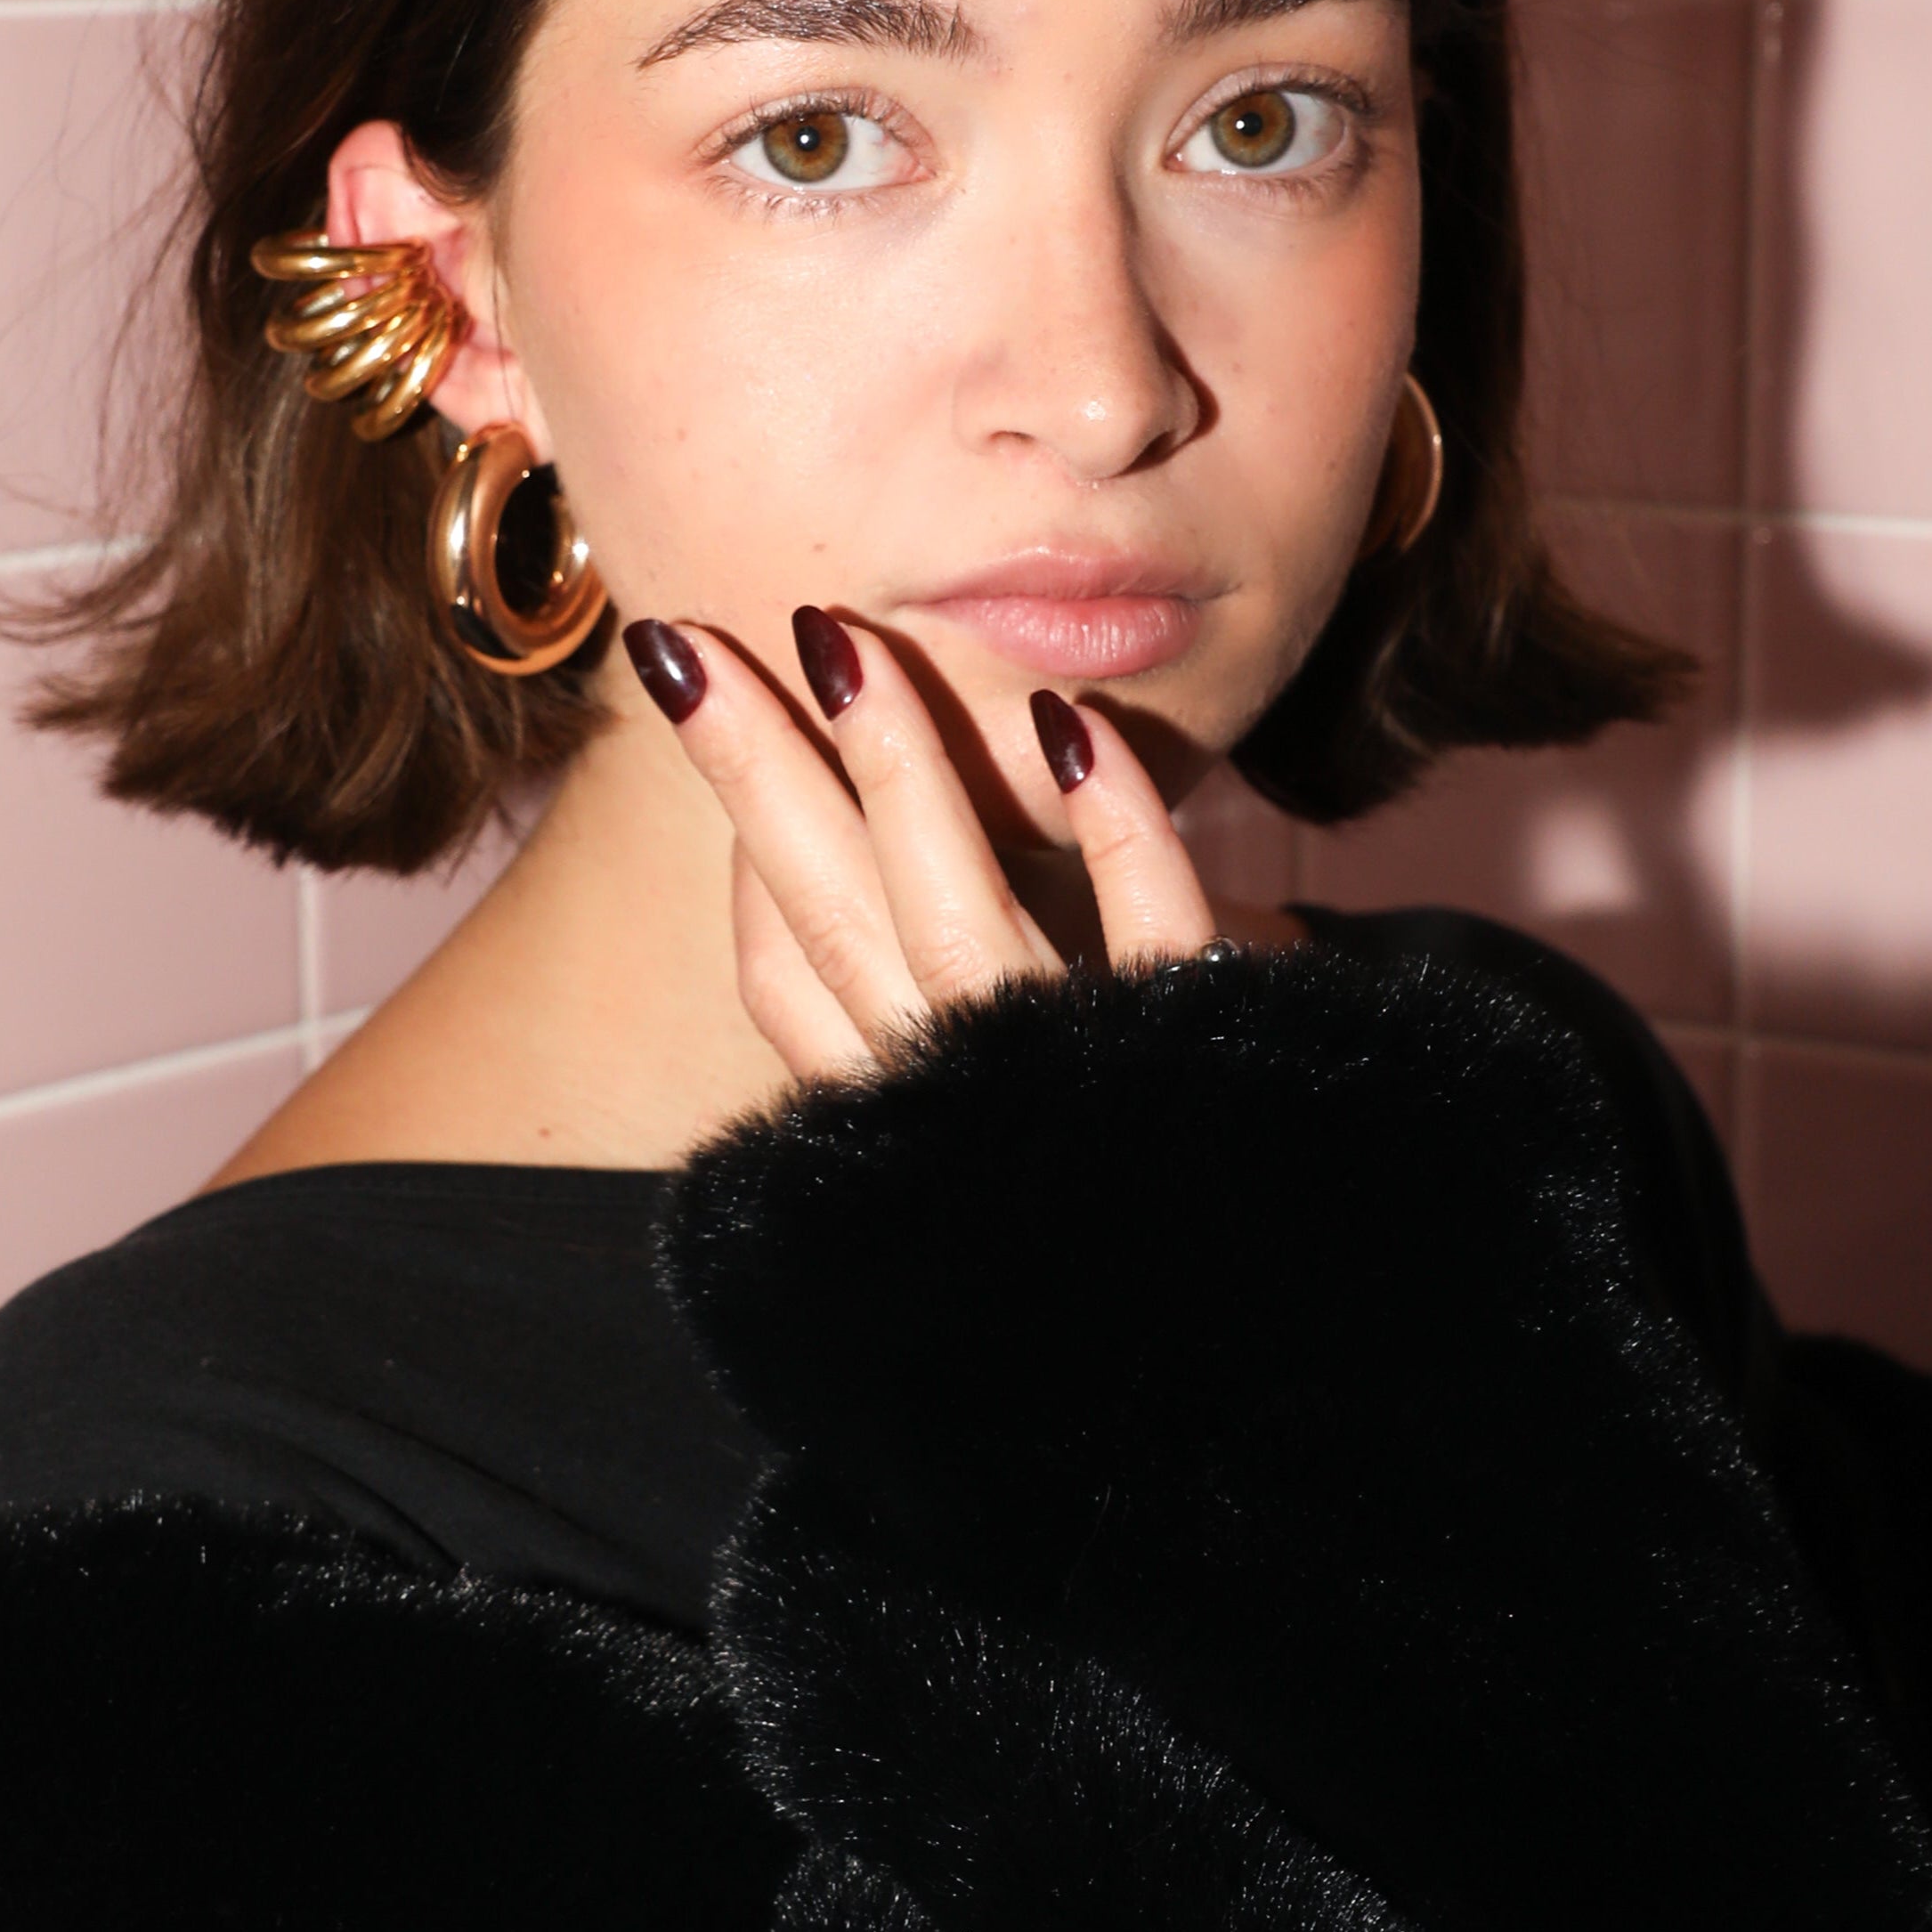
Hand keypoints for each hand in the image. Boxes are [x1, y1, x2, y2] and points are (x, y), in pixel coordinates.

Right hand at [623, 608, 1223, 1081]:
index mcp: (902, 1090)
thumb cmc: (1125, 1108)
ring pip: (956, 922)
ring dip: (900, 770)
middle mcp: (956, 1084)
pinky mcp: (1185, 1048)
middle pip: (829, 918)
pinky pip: (1151, 932)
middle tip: (680, 643)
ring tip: (850, 643)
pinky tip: (1078, 728)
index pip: (781, 974)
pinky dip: (1118, 828)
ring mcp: (1062, 1068)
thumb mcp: (1015, 1035)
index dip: (740, 849)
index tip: (713, 714)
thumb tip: (905, 803)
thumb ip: (960, 942)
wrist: (1251, 1288)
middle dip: (753, 769)